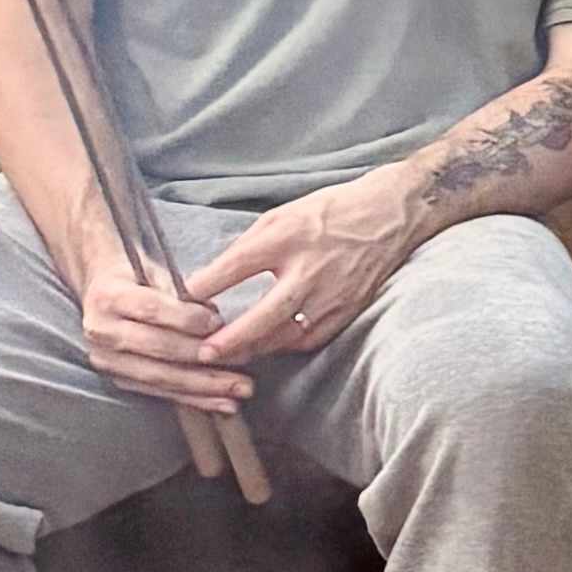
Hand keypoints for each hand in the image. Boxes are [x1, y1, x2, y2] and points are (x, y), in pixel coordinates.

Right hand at [75, 247, 252, 414]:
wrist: (102, 295)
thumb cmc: (137, 280)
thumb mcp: (156, 273)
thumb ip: (182, 293)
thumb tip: (215, 319)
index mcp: (109, 297)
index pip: (151, 309)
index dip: (185, 319)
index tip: (218, 323)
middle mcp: (102, 331)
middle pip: (157, 348)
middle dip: (202, 359)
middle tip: (240, 362)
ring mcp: (107, 360)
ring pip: (160, 377)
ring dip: (204, 387)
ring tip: (238, 390)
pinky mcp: (118, 380)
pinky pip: (161, 393)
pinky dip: (194, 399)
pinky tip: (222, 402)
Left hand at [183, 177, 412, 361]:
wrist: (387, 217)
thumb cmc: (328, 213)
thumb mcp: (281, 215)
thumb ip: (249, 246)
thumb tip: (215, 275)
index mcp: (288, 236)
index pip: (239, 264)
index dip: (208, 284)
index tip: (184, 299)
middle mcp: (309, 268)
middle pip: (266, 313)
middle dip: (234, 338)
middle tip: (204, 353)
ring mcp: (331, 294)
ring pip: (288, 335)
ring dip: (256, 349)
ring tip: (227, 358)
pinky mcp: (346, 311)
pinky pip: (309, 338)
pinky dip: (284, 346)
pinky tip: (266, 348)